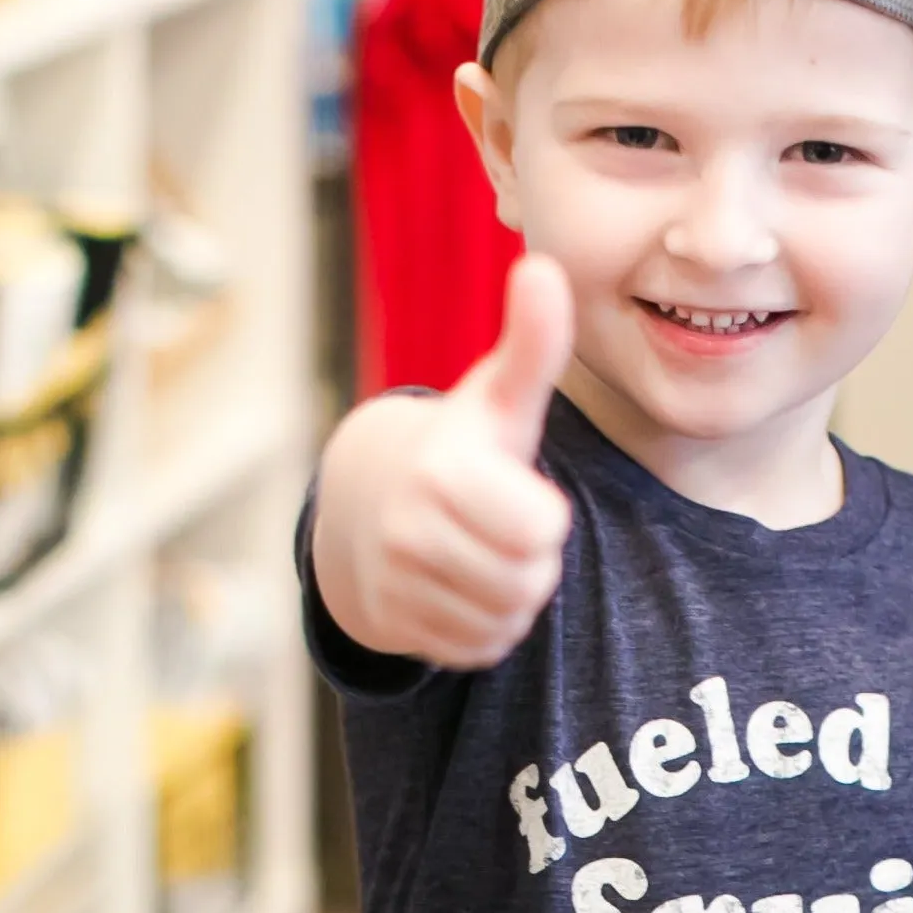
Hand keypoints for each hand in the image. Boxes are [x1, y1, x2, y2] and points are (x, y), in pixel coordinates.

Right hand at [316, 255, 575, 668]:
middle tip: (499, 525)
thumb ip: (532, 344)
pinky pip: (482, 646)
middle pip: (531, 579)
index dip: (543, 514)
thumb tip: (546, 266)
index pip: (543, 530)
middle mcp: (409, 530)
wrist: (367, 503)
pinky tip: (461, 585)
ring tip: (481, 551)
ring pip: (508, 617)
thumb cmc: (458, 448)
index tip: (512, 489)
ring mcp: (398, 584)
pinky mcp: (398, 630)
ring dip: (511, 592)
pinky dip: (485, 625)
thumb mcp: (497, 398)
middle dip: (531, 557)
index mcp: (443, 471)